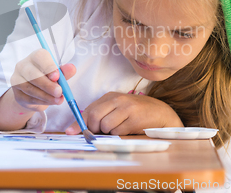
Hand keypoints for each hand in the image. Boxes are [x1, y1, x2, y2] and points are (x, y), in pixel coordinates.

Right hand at [11, 48, 75, 111]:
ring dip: (46, 96)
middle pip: (32, 74)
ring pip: (30, 88)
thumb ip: (64, 72)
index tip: (57, 76)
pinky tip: (50, 102)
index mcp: (35, 57)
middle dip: (47, 84)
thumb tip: (72, 68)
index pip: (39, 57)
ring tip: (58, 100)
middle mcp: (23, 66)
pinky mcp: (16, 93)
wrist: (33, 94)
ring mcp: (17, 79)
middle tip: (59, 92)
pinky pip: (29, 98)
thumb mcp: (57, 75)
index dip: (48, 66)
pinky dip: (41, 102)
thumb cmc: (47, 79)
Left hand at [65, 92, 183, 134]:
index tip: (70, 132)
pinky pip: (118, 131)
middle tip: (101, 133)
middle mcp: (117, 100)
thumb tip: (79, 130)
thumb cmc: (135, 113)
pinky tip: (127, 129)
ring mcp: (126, 108)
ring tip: (119, 128)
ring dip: (109, 132)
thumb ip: (100, 116)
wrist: (161, 113)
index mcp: (110, 97)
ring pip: (105, 125)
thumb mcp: (117, 110)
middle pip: (94, 116)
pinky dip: (119, 134)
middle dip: (94, 129)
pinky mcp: (134, 118)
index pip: (88, 110)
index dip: (78, 123)